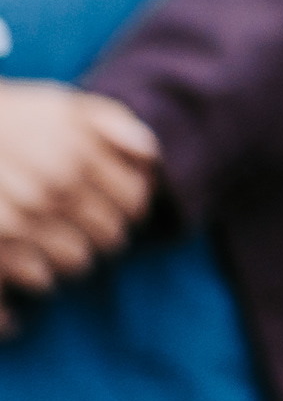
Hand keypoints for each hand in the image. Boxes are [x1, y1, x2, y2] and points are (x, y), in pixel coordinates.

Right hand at [0, 81, 159, 299]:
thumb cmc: (7, 119)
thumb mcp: (59, 105)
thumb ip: (111, 123)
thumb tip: (150, 154)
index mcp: (75, 157)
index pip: (133, 202)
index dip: (132, 209)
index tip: (120, 210)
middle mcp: (50, 192)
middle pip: (107, 239)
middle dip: (100, 236)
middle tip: (81, 228)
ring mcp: (17, 225)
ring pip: (72, 265)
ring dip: (66, 260)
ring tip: (47, 243)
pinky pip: (29, 287)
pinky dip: (26, 295)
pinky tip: (23, 279)